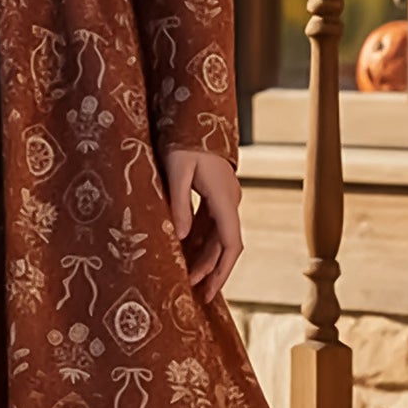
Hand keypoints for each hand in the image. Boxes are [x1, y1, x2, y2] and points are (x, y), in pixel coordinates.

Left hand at [162, 147, 242, 303]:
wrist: (196, 115)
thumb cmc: (183, 140)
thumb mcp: (176, 170)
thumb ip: (178, 203)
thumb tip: (180, 238)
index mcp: (224, 198)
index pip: (231, 244)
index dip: (221, 272)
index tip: (209, 292)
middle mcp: (229, 201)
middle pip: (224, 246)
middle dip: (209, 270)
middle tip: (192, 292)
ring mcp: (224, 198)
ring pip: (217, 237)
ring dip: (204, 257)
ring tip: (186, 277)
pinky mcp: (214, 195)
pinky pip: (209, 225)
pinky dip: (199, 241)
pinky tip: (185, 253)